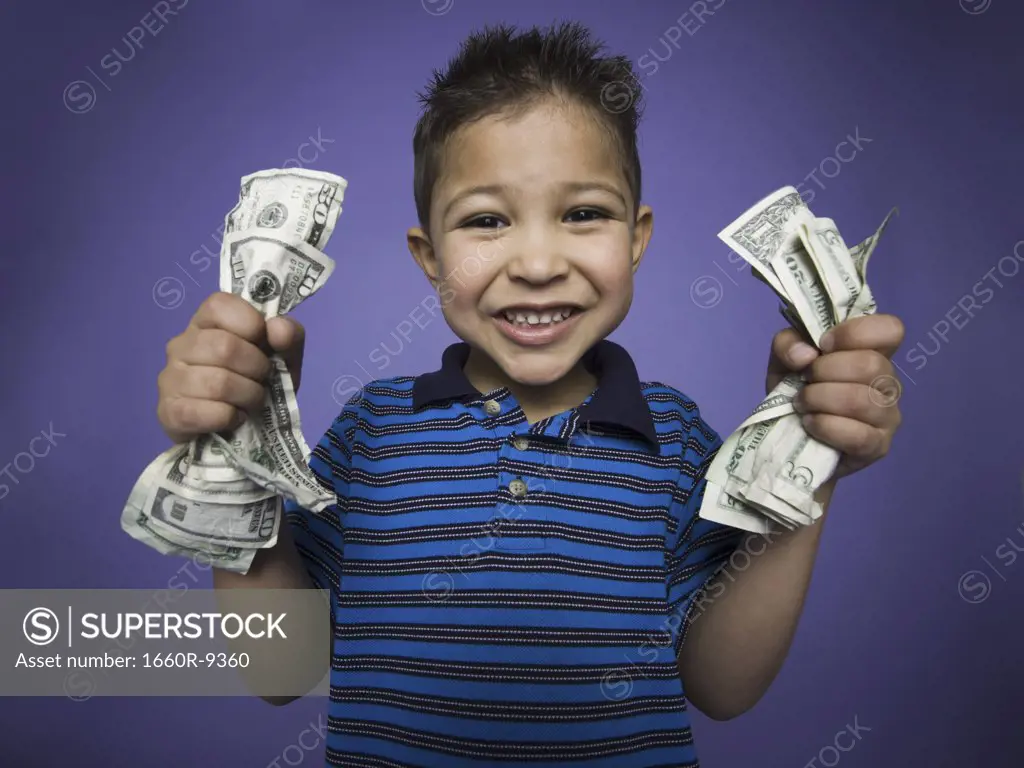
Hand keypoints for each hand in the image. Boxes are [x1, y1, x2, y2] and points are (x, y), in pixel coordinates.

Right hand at [156, 292, 305, 444]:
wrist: (233, 431)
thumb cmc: (255, 384)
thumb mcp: (283, 358)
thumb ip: (289, 336)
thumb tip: (278, 328)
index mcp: (205, 322)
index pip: (219, 305)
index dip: (251, 324)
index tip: (263, 344)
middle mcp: (180, 345)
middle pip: (224, 347)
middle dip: (257, 369)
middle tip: (261, 381)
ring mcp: (170, 378)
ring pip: (219, 383)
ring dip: (249, 396)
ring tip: (250, 401)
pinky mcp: (169, 412)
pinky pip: (211, 412)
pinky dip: (232, 417)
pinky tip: (234, 418)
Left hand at [765, 314, 904, 479]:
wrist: (789, 436)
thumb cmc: (796, 389)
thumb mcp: (784, 358)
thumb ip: (788, 343)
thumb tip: (805, 355)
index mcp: (873, 351)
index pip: (891, 329)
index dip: (854, 333)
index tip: (823, 345)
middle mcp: (888, 381)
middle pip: (871, 365)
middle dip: (825, 371)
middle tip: (805, 380)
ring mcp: (888, 415)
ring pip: (861, 400)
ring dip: (820, 399)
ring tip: (802, 403)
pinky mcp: (878, 446)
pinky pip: (858, 435)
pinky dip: (825, 426)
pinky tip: (810, 423)